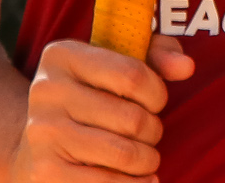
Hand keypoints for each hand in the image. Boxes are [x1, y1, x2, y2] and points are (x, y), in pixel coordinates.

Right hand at [9, 35, 194, 181]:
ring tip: (144, 158)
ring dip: (146, 161)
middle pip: (133, 119)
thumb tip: (186, 67)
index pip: (133, 75)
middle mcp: (46, 92)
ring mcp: (41, 134)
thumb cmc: (92, 96)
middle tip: (148, 134)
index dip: (157, 94)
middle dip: (153, 131)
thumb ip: (158, 54)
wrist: (38, 142)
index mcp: (63, 55)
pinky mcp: (43, 172)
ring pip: (124, 154)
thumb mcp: (119, 61)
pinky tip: (139, 179)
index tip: (155, 102)